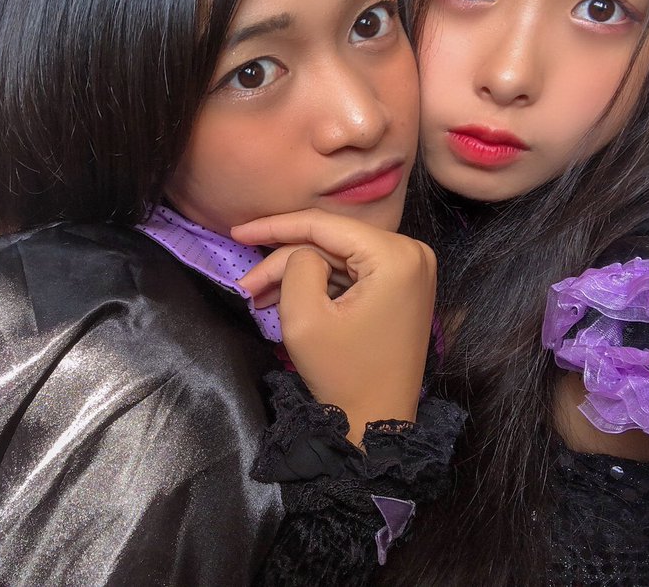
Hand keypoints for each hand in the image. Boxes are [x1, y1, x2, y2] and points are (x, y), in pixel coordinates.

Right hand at [233, 209, 436, 443]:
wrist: (377, 423)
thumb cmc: (342, 374)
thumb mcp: (305, 317)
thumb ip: (295, 266)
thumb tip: (299, 253)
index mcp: (396, 256)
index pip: (324, 226)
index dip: (274, 226)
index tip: (236, 232)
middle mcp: (412, 254)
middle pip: (331, 243)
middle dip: (283, 262)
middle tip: (246, 285)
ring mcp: (411, 271)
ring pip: (338, 259)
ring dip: (298, 275)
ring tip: (259, 297)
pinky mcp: (403, 289)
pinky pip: (353, 274)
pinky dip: (320, 285)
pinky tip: (286, 299)